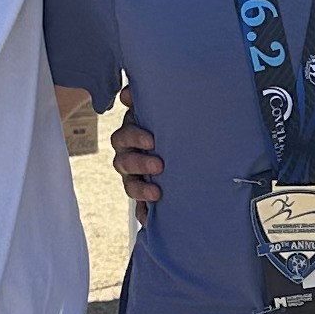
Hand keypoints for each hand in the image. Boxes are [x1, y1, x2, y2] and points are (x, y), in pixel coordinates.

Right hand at [112, 90, 161, 218]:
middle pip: (123, 161)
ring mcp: (135, 177)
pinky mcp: (144, 196)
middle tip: (159, 165)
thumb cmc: (173, 126)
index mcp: (133, 135)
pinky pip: (139, 208)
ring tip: (157, 193)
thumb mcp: (165, 113)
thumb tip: (127, 93)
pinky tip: (149, 219)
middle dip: (139, 163)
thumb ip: (147, 101)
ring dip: (140, 189)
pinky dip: (143, 213)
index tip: (152, 141)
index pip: (125, 136)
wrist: (191, 151)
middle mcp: (130, 156)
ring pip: (129, 184)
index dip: (134, 137)